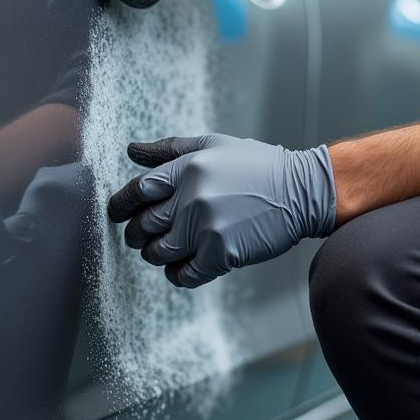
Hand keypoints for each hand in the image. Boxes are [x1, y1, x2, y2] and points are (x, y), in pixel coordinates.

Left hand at [107, 134, 335, 287]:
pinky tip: (183, 267)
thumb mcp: (213, 144)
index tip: (117, 214)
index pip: (137, 190)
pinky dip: (177, 275)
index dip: (120, 205)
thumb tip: (131, 151)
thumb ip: (169, 149)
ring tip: (165, 250)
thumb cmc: (257, 166)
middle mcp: (193, 196)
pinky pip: (184, 274)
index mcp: (188, 167)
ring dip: (155, 255)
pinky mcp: (222, 253)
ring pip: (158, 252)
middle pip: (143, 225)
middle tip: (140, 236)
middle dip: (136, 234)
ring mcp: (206, 227)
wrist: (303, 191)